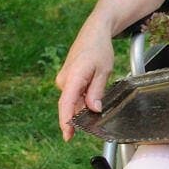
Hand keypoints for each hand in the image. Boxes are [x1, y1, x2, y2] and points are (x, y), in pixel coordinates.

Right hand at [55, 26, 115, 140]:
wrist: (94, 33)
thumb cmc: (100, 49)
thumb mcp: (104, 70)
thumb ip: (97, 91)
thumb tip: (94, 110)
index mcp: (73, 77)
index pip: (67, 103)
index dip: (67, 121)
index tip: (68, 135)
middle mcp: (64, 80)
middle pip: (70, 105)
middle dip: (79, 116)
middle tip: (89, 124)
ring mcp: (64, 80)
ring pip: (73, 100)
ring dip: (82, 106)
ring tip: (95, 99)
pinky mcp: (66, 80)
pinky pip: (73, 95)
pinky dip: (81, 99)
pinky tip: (91, 98)